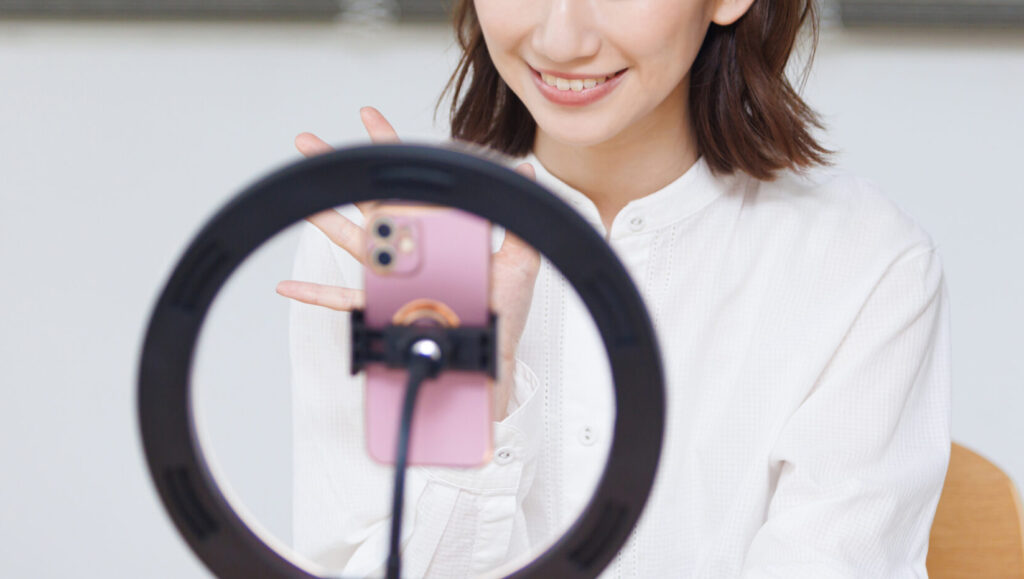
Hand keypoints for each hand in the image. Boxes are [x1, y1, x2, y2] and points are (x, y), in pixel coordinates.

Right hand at [277, 107, 540, 420]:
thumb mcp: (520, 260)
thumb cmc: (504, 312)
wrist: (492, 355)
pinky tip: (289, 285)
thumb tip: (527, 173)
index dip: (389, 148)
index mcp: (439, 231)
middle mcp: (411, 249)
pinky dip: (315, 294)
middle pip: (368, 202)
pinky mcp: (385, 308)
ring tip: (299, 195)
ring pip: (352, 242)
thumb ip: (519, 217)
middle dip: (340, 172)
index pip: (411, 181)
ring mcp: (394, 278)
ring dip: (322, 218)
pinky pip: (345, 301)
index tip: (367, 119)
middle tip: (309, 145)